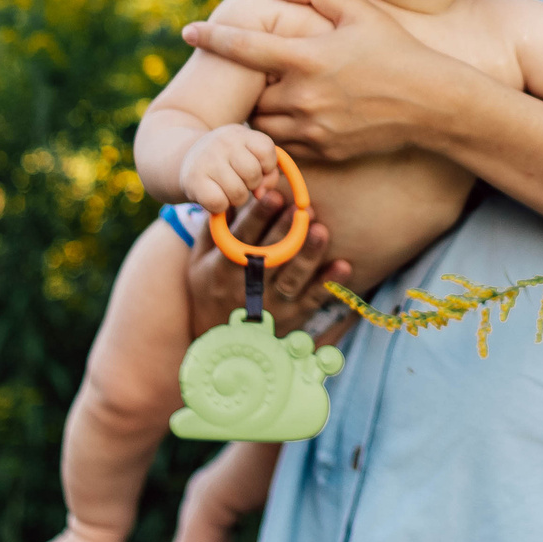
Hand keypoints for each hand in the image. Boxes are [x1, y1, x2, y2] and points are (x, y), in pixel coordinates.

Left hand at [180, 0, 456, 162]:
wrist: (431, 104)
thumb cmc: (396, 50)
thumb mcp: (359, 11)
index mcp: (308, 58)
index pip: (244, 48)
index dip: (212, 38)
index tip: (187, 32)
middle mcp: (303, 97)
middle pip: (249, 93)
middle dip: (245, 83)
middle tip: (253, 71)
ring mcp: (312, 128)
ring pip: (261, 123)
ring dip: (259, 109)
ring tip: (273, 93)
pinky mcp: (323, 150)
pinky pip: (284, 144)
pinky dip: (280, 131)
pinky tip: (296, 115)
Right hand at [181, 123, 277, 214]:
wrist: (185, 158)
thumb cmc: (227, 161)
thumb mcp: (249, 157)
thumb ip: (268, 173)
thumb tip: (260, 193)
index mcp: (240, 133)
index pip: (266, 150)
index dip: (266, 166)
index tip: (256, 168)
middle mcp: (223, 142)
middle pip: (253, 174)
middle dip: (251, 185)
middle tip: (239, 181)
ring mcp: (206, 160)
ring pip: (238, 193)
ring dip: (236, 198)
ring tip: (227, 189)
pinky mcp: (193, 180)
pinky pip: (219, 203)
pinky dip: (220, 206)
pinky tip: (215, 196)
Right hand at [185, 185, 353, 338]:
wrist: (220, 346)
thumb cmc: (209, 293)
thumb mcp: (199, 263)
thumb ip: (213, 231)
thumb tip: (228, 198)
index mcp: (223, 269)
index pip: (241, 239)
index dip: (257, 217)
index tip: (274, 195)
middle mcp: (245, 287)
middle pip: (269, 256)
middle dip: (286, 231)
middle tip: (303, 207)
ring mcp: (270, 305)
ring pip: (291, 278)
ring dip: (308, 255)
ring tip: (321, 230)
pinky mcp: (290, 319)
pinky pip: (312, 300)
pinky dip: (328, 283)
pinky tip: (343, 265)